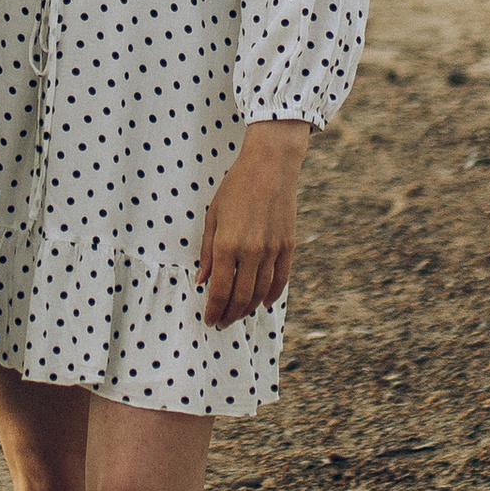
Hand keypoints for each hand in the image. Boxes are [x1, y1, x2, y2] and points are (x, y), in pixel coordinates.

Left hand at [197, 121, 309, 329]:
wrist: (270, 167)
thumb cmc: (235, 188)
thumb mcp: (213, 216)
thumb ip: (207, 252)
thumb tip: (202, 280)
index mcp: (227, 245)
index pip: (220, 290)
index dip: (213, 310)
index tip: (209, 320)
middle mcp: (251, 252)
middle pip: (240, 297)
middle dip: (229, 315)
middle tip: (222, 323)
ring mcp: (272, 250)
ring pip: (260, 293)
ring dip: (248, 309)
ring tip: (238, 315)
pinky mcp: (288, 246)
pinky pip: (280, 279)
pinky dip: (272, 295)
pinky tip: (263, 303)